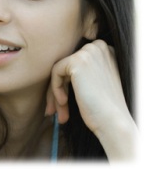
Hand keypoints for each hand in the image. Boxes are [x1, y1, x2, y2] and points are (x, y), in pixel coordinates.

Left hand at [45, 39, 136, 159]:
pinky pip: (55, 72)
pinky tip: (63, 102)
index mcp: (105, 51)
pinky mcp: (77, 60)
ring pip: (59, 70)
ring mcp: (89, 52)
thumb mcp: (93, 83)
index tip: (64, 103)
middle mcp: (98, 47)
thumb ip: (79, 73)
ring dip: (54, 93)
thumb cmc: (104, 108)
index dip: (67, 85)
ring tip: (57, 113)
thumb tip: (56, 73)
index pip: (75, 64)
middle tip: (54, 111)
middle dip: (58, 90)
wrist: (114, 121)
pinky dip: (55, 89)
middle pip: (66, 67)